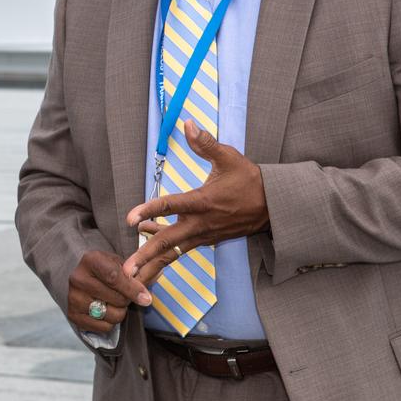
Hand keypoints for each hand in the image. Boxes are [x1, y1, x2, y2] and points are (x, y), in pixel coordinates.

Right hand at [67, 249, 152, 333]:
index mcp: (90, 260)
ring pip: (112, 315)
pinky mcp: (73, 315)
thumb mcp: (120, 264)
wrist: (85, 279)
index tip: (146, 298)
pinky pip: (104, 327)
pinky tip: (105, 311)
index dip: (133, 289)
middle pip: (116, 299)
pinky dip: (110, 323)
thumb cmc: (108, 270)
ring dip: (120, 312)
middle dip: (127, 300)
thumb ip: (137, 272)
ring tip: (114, 303)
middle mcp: (78, 278)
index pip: (114, 277)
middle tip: (125, 296)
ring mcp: (73, 297)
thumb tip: (156, 276)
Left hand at [123, 120, 268, 285]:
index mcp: (203, 202)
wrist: (274, 205)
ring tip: (131, 276)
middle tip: (125, 271)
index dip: (148, 210)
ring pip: (173, 252)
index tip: (130, 218)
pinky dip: (163, 252)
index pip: (170, 207)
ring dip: (152, 264)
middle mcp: (200, 223)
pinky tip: (145, 243)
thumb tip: (188, 124)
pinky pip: (181, 249)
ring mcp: (204, 235)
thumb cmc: (250, 179)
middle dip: (145, 257)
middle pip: (167, 242)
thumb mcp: (230, 157)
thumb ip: (206, 143)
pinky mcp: (207, 240)